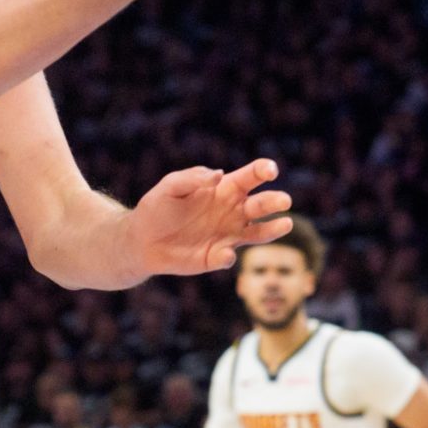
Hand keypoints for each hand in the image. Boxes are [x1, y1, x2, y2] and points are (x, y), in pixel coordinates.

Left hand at [124, 159, 292, 274]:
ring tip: (285, 224)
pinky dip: (228, 257)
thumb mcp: (170, 187)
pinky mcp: (217, 257)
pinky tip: (223, 253)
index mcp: (224, 189)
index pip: (250, 177)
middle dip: (274, 201)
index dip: (262, 171)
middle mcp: (233, 211)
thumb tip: (218, 175)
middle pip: (260, 204)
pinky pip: (229, 258)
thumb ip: (192, 178)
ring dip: (272, 229)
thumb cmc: (158, 207)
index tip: (269, 170)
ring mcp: (228, 235)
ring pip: (258, 233)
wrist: (142, 240)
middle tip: (283, 200)